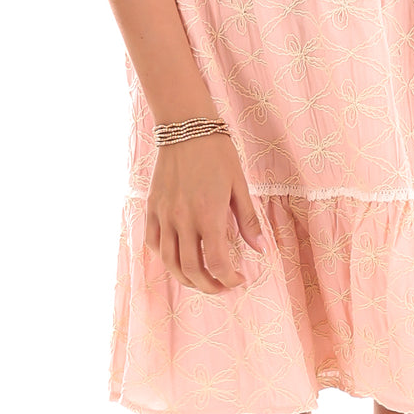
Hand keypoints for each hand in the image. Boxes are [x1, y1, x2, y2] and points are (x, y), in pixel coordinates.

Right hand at [144, 130, 268, 293]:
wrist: (186, 127)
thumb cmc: (217, 153)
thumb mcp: (239, 184)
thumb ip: (248, 220)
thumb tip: (261, 250)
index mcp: (209, 215)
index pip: (217, 263)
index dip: (228, 278)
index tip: (239, 279)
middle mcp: (183, 219)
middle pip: (192, 269)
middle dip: (208, 285)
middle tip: (221, 286)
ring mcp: (165, 215)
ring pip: (169, 261)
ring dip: (185, 278)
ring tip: (200, 279)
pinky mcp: (152, 208)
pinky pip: (153, 242)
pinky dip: (164, 257)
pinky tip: (177, 257)